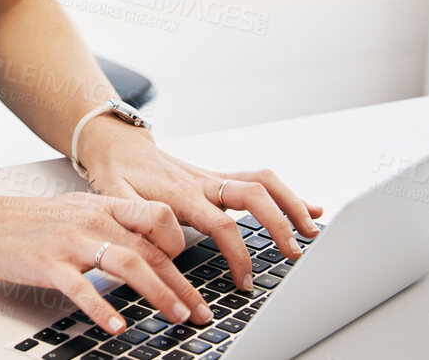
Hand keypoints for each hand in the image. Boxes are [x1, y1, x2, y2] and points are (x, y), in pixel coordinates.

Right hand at [0, 190, 213, 335]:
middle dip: (183, 284)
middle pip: (152, 248)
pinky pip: (82, 288)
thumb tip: (145, 249)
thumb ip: (109, 224)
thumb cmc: (27, 222)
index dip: (182, 246)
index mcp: (101, 205)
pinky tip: (117, 326)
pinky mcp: (49, 263)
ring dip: (159, 293)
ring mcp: (70, 241)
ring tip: (176, 316)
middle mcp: (91, 219)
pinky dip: (103, 309)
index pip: (158, 218)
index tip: (192, 274)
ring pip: (128, 263)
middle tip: (200, 311)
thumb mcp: (74, 211)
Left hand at [79, 121, 324, 291]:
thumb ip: (140, 222)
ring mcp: (214, 178)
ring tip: (312, 230)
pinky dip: (286, 194)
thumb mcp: (116, 201)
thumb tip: (172, 249)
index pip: (220, 224)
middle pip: (253, 195)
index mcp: (181, 193)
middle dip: (278, 223)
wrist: (117, 147)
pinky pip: (258, 181)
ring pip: (262, 182)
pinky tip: (310, 208)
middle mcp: (203, 182)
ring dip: (291, 204)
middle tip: (294, 253)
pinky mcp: (219, 178)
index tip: (246, 280)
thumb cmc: (117, 176)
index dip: (237, 253)